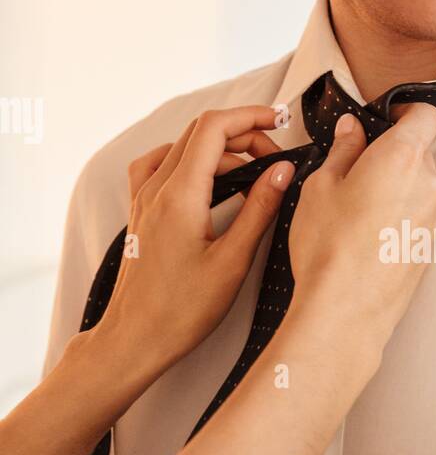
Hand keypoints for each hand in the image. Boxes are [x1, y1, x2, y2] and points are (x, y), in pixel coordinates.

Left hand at [95, 107, 294, 381]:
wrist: (135, 338)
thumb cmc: (182, 310)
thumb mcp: (233, 261)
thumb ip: (260, 208)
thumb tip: (282, 170)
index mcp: (180, 195)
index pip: (214, 128)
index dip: (250, 116)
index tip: (280, 123)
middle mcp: (156, 188)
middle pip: (201, 132)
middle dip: (243, 134)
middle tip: (275, 160)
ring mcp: (144, 198)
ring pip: (184, 147)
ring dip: (221, 149)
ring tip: (252, 173)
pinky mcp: (141, 212)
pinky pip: (162, 166)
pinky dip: (192, 161)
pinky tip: (208, 180)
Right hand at [288, 104, 435, 346]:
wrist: (346, 310)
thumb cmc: (328, 245)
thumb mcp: (321, 186)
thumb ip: (343, 150)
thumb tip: (353, 128)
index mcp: (403, 157)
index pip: (425, 115)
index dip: (406, 111)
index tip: (384, 118)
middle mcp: (429, 184)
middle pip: (420, 152)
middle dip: (392, 154)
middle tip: (354, 170)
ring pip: (419, 186)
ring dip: (396, 187)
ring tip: (357, 210)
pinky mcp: (432, 247)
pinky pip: (419, 217)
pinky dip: (400, 216)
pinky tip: (369, 236)